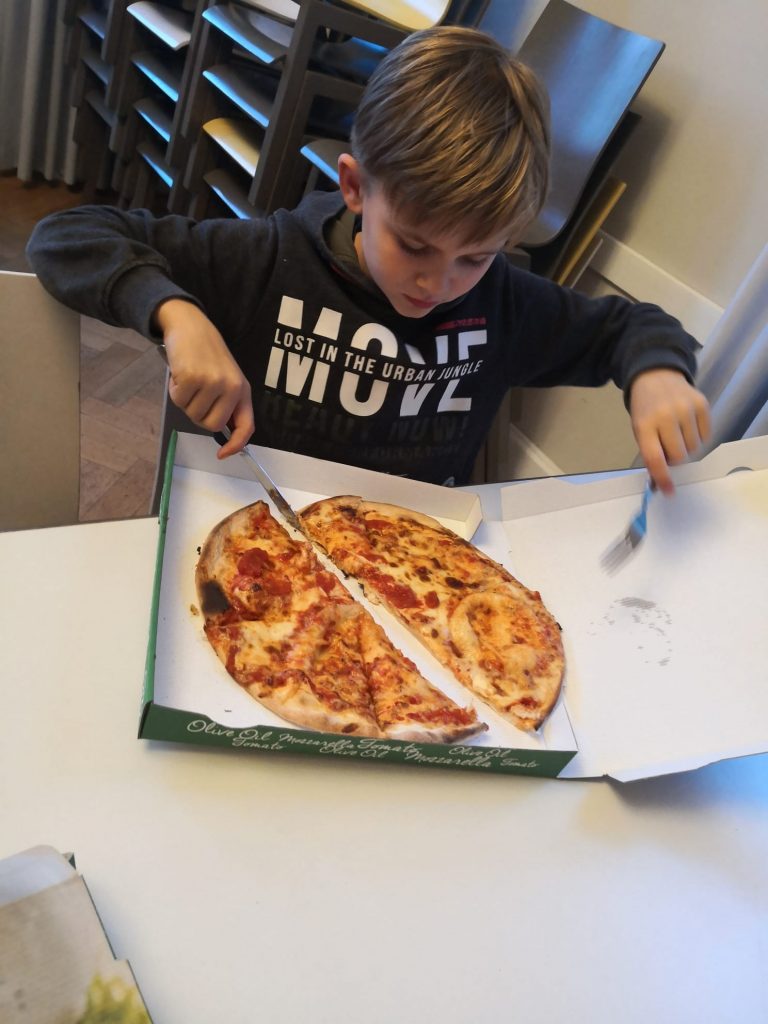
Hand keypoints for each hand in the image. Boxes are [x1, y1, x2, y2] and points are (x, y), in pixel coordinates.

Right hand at [155, 299, 253, 456]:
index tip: (222, 454)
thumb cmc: (208, 355)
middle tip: (196, 395)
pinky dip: (174, 391)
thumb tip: (225, 433)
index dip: (235, 445)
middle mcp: (231, 387)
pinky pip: (179, 401)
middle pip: (212, 425)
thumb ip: (227, 403)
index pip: (246, 426)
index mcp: (242, 390)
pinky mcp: (192, 377)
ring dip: (185, 400)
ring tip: (189, 379)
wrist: (192, 326)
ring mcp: (212, 382)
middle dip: (199, 415)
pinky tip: (180, 374)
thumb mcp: (226, 378)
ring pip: (193, 414)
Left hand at [629, 369, 710, 494]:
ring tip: (676, 433)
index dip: (663, 478)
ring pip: (693, 448)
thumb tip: (661, 482)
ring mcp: (686, 409)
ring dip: (686, 448)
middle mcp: (666, 416)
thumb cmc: (645, 408)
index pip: (655, 458)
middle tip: (668, 449)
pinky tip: (687, 426)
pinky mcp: (702, 404)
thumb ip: (650, 453)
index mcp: (644, 425)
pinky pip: (706, 436)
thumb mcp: (639, 429)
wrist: (656, 376)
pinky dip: (697, 437)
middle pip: (679, 456)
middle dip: (675, 459)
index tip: (669, 492)